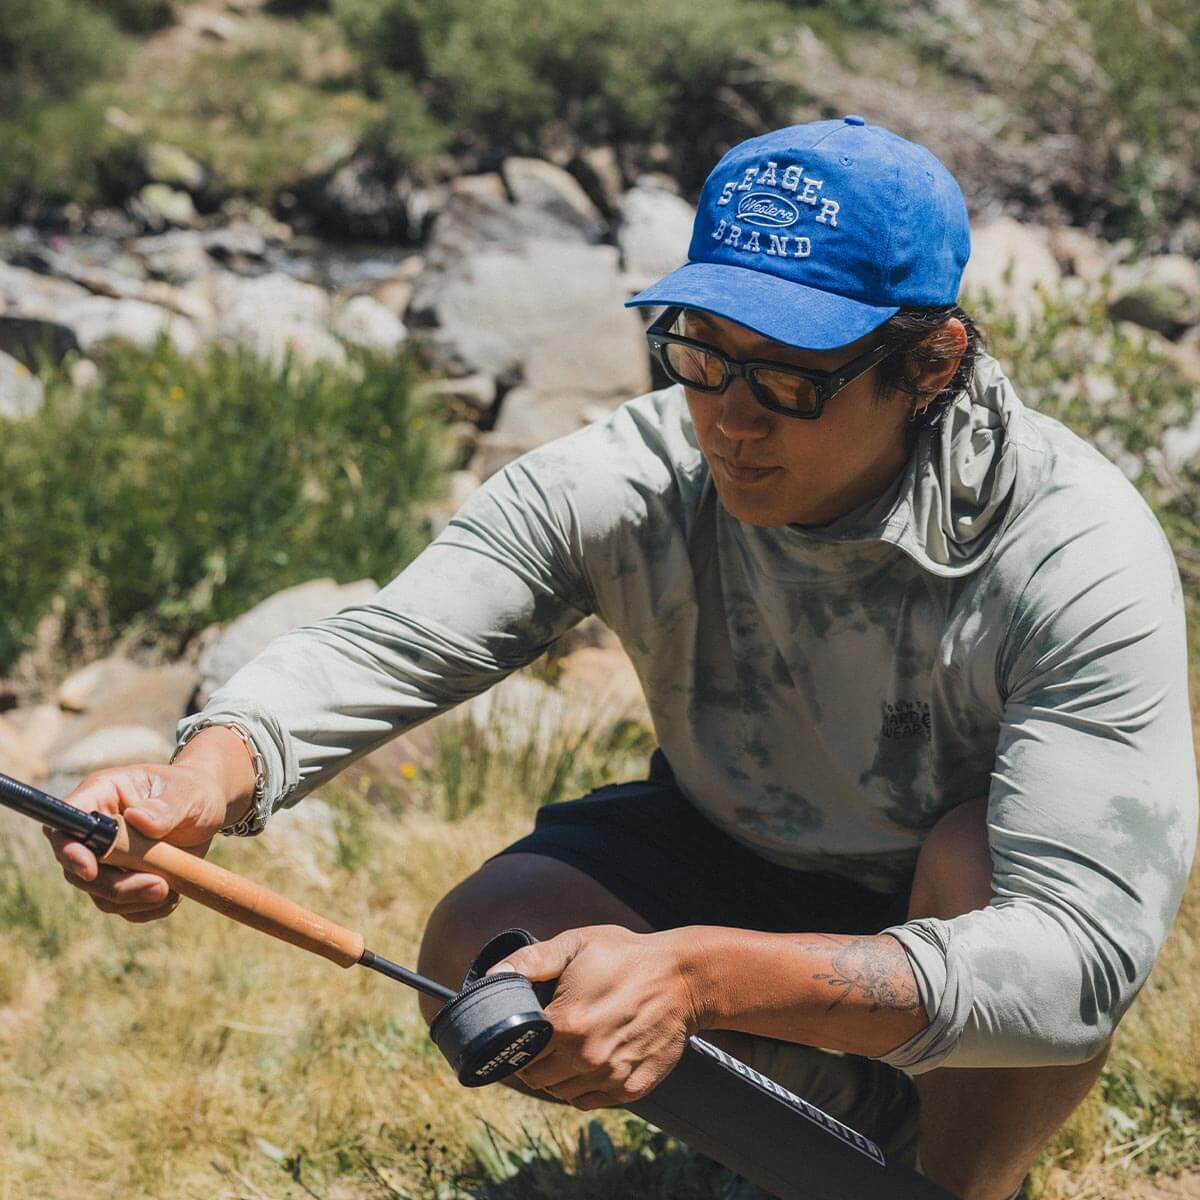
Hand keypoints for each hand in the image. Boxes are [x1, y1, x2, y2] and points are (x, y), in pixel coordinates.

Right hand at [43, 762, 228, 922]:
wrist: (209, 808)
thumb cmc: (195, 790)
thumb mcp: (189, 793)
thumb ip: (167, 806)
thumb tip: (139, 819)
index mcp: (102, 795)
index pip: (66, 823)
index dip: (69, 849)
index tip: (91, 869)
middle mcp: (97, 830)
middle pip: (78, 869)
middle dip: (113, 886)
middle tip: (158, 887)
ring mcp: (108, 859)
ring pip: (100, 894)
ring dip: (134, 900)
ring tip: (172, 889)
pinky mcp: (124, 880)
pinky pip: (124, 907)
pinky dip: (147, 909)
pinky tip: (174, 895)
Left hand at [485, 924, 699, 1110]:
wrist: (684, 978)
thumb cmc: (627, 956)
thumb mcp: (577, 944)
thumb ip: (531, 961)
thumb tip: (493, 975)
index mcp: (566, 1024)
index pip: (519, 1054)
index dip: (517, 1045)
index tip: (525, 1034)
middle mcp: (586, 1058)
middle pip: (538, 1080)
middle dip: (535, 1062)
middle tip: (546, 1040)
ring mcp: (610, 1077)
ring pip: (562, 1094)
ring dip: (558, 1077)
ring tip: (570, 1049)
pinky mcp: (632, 1089)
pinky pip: (591, 1101)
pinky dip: (584, 1087)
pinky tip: (592, 1061)